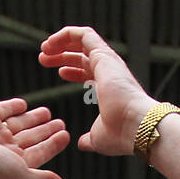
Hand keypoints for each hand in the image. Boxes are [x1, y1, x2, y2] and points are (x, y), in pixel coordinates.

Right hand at [0, 99, 69, 178]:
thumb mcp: (23, 178)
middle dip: (45, 131)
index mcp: (14, 165)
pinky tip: (23, 104)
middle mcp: (4, 149)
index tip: (65, 135)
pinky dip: (12, 107)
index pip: (39, 153)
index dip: (52, 144)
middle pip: (30, 138)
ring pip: (18, 123)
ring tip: (47, 113)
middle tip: (60, 123)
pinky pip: (1, 109)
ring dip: (33, 118)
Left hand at [39, 25, 155, 155]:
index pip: (90, 72)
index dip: (72, 71)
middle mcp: (110, 71)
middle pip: (83, 56)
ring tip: (44, 48)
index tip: (59, 72)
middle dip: (62, 55)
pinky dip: (65, 35)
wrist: (136, 126)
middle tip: (43, 58)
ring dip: (61, 42)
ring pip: (82, 41)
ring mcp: (107, 61)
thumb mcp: (98, 138)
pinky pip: (83, 35)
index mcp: (109, 88)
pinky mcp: (103, 54)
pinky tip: (50, 43)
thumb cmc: (121, 134)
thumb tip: (82, 143)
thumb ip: (88, 138)